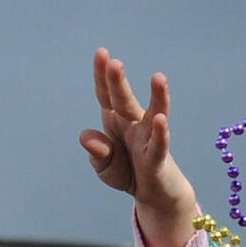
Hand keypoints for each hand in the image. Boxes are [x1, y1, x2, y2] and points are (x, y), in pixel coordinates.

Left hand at [79, 51, 195, 246]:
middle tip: (115, 64)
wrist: (152, 193)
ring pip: (153, 114)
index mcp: (116, 120)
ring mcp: (147, 138)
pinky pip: (158, 144)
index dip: (103, 76)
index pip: (106, 95)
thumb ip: (97, 151)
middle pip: (124, 100)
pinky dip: (160, 133)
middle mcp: (133, 123)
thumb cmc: (127, 171)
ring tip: (159, 78)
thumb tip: (85, 136)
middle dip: (119, 83)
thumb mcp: (104, 165)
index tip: (101, 53)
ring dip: (157, 97)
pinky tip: (160, 120)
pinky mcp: (157, 158)